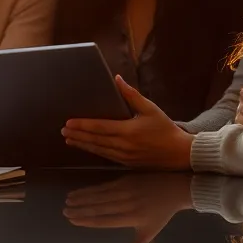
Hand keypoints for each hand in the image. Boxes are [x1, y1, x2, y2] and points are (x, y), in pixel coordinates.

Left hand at [62, 76, 193, 169]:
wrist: (179, 153)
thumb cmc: (165, 128)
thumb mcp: (150, 108)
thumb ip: (131, 94)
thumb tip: (117, 79)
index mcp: (128, 131)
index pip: (99, 127)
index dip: (82, 125)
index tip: (68, 123)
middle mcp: (124, 145)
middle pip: (94, 140)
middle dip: (77, 135)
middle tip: (63, 131)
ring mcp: (124, 156)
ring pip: (98, 150)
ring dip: (82, 144)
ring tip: (69, 140)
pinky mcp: (127, 163)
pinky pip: (106, 157)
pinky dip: (94, 151)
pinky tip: (86, 148)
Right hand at [63, 174, 192, 242]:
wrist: (174, 189)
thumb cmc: (161, 214)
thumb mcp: (149, 233)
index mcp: (131, 218)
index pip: (104, 220)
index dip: (88, 220)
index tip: (73, 220)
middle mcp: (126, 204)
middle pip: (99, 207)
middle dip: (81, 209)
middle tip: (65, 211)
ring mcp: (125, 191)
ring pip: (100, 195)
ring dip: (83, 197)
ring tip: (68, 200)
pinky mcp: (125, 180)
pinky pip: (105, 185)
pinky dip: (91, 188)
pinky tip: (81, 190)